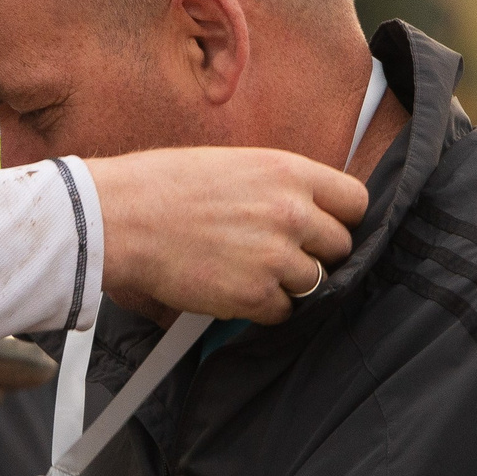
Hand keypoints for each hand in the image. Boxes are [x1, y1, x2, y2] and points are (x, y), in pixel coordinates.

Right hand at [89, 147, 367, 323]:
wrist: (120, 218)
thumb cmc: (165, 186)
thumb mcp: (235, 164)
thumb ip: (280, 185)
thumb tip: (310, 209)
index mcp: (288, 171)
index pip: (356, 201)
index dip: (341, 219)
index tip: (325, 228)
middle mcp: (291, 212)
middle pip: (341, 247)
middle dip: (317, 255)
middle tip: (281, 254)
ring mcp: (276, 256)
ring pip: (316, 284)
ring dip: (290, 284)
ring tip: (250, 271)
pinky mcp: (255, 295)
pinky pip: (283, 312)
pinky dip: (263, 308)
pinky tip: (233, 288)